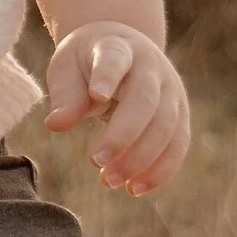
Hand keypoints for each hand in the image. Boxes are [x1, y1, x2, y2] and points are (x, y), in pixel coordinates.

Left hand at [46, 20, 189, 194]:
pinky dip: (160, 169)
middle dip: (123, 135)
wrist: (124, 47)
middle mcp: (151, 67)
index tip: (97, 96)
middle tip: (96, 162)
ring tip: (109, 181)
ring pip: (166, 126)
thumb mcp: (67, 68)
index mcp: (119, 48)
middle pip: (145, 101)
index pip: (115, 59)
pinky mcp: (180, 114)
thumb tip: (56, 124)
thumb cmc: (87, 61)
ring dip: (140, 159)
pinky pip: (178, 144)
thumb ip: (65, 95)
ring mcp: (171, 90)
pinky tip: (135, 188)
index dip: (108, 77)